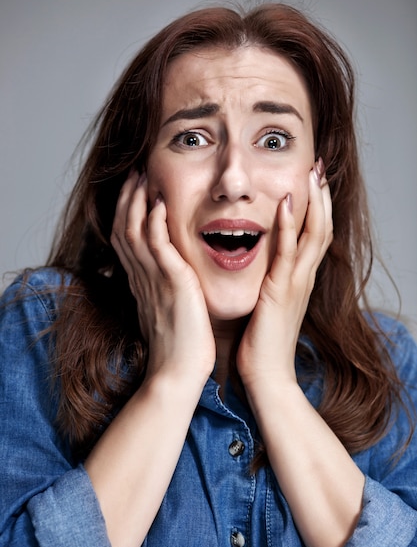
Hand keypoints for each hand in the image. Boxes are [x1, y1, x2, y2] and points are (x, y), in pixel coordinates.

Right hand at [111, 170, 215, 385]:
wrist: (179, 373)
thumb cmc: (181, 348)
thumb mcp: (167, 314)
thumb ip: (164, 293)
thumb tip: (169, 281)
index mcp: (142, 284)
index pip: (127, 240)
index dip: (128, 213)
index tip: (137, 191)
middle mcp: (141, 278)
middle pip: (124, 228)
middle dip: (128, 198)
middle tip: (136, 173)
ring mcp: (153, 279)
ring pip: (134, 230)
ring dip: (137, 201)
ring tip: (144, 176)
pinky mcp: (171, 283)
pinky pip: (156, 244)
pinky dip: (155, 221)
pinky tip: (160, 202)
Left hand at [237, 162, 332, 395]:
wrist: (267, 375)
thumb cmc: (262, 343)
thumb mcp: (269, 305)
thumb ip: (271, 284)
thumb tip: (263, 269)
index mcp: (299, 279)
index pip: (314, 235)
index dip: (316, 208)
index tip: (312, 182)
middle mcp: (304, 277)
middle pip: (322, 228)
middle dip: (321, 196)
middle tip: (318, 167)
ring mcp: (296, 283)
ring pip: (313, 234)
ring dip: (314, 202)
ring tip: (311, 174)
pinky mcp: (282, 291)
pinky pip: (288, 253)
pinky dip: (288, 226)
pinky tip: (286, 203)